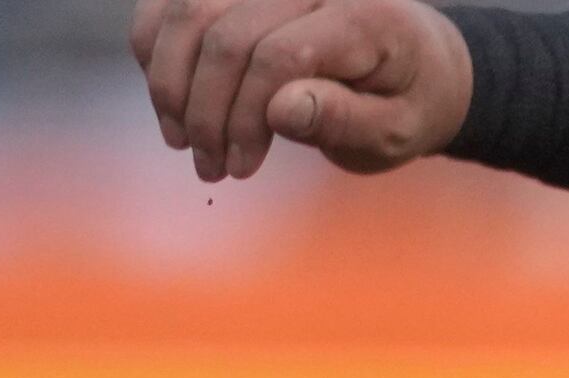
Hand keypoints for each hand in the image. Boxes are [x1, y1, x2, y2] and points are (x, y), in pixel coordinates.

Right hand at [133, 0, 472, 179]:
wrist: (412, 59)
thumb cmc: (404, 102)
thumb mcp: (396, 131)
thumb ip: (345, 119)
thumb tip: (281, 110)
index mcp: (362, 14)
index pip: (279, 56)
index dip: (247, 117)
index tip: (242, 170)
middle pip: (224, 34)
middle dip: (205, 111)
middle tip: (209, 168)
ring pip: (187, 11)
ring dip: (170, 83)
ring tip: (184, 142)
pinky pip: (171, 2)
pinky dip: (156, 49)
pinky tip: (171, 100)